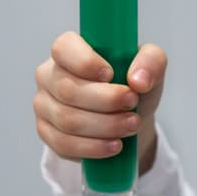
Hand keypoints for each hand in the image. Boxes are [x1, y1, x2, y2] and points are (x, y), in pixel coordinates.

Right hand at [33, 31, 167, 175]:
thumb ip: (151, 61)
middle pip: (69, 90)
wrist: (129, 114)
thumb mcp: (151, 65)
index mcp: (70, 50)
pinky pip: (64, 144)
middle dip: (107, 100)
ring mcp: (45, 105)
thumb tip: (138, 80)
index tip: (112, 75)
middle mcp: (50, 75)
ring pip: (68, 120)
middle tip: (133, 103)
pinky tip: (114, 145)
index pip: (63, 48)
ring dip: (106, 126)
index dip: (86, 63)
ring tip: (132, 124)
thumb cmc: (133, 83)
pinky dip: (94, 147)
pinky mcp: (47, 133)